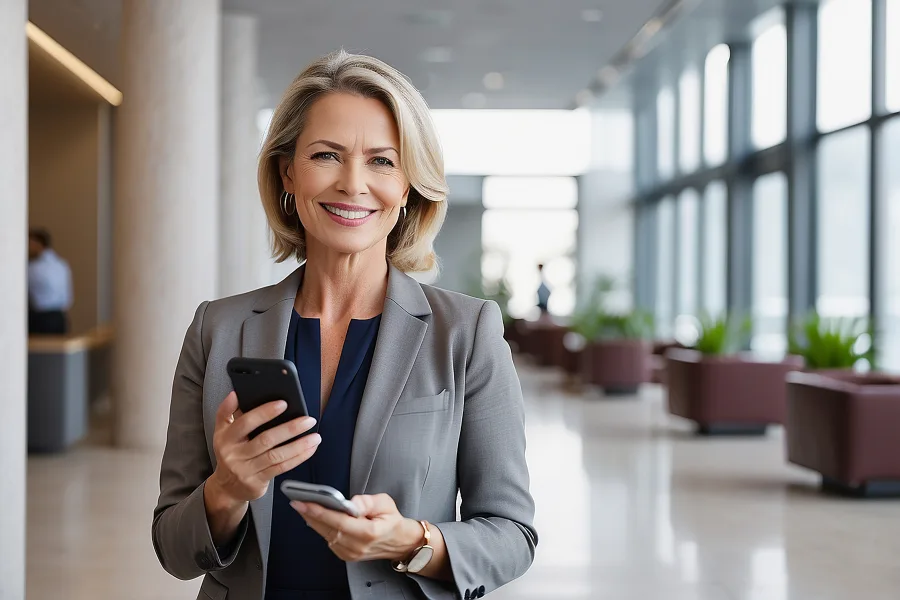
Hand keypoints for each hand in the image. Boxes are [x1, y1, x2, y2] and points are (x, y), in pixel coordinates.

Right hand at [208, 391, 319, 505]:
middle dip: (289, 429)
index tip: (283, 403)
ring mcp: (246, 470)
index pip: (245, 422)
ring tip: (315, 436)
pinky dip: (298, 458)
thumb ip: (226, 412)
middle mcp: (234, 454)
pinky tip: (309, 450)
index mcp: (225, 438)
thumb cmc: (230, 453)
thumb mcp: (221, 432)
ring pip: (276, 455)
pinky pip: (281, 467)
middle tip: (308, 420)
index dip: (263, 412)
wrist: (226, 488)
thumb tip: (235, 394)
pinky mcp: (258, 482)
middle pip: (265, 439)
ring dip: (299, 445)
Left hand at [291, 494, 422, 562]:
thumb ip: (367, 502)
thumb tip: (350, 502)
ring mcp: (351, 553)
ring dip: (313, 521)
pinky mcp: (347, 556)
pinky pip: (329, 540)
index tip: (305, 502)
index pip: (339, 522)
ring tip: (302, 506)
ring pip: (326, 535)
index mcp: (369, 533)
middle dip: (310, 514)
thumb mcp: (385, 503)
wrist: (400, 542)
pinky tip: (314, 518)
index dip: (320, 512)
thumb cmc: (392, 520)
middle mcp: (358, 546)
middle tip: (297, 501)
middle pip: (328, 529)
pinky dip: (321, 528)